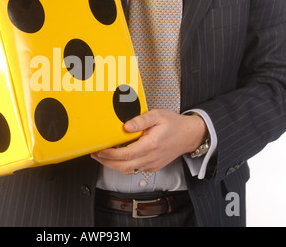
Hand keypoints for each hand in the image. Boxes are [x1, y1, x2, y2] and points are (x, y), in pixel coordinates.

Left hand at [91, 109, 207, 174]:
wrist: (190, 135)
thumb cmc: (175, 124)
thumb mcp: (158, 115)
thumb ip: (141, 120)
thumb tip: (126, 126)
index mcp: (151, 145)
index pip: (126, 154)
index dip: (110, 154)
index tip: (100, 150)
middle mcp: (151, 157)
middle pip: (123, 166)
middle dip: (106, 162)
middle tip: (95, 154)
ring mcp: (152, 164)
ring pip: (128, 170)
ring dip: (113, 165)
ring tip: (102, 156)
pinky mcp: (153, 166)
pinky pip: (134, 170)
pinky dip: (123, 166)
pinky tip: (116, 158)